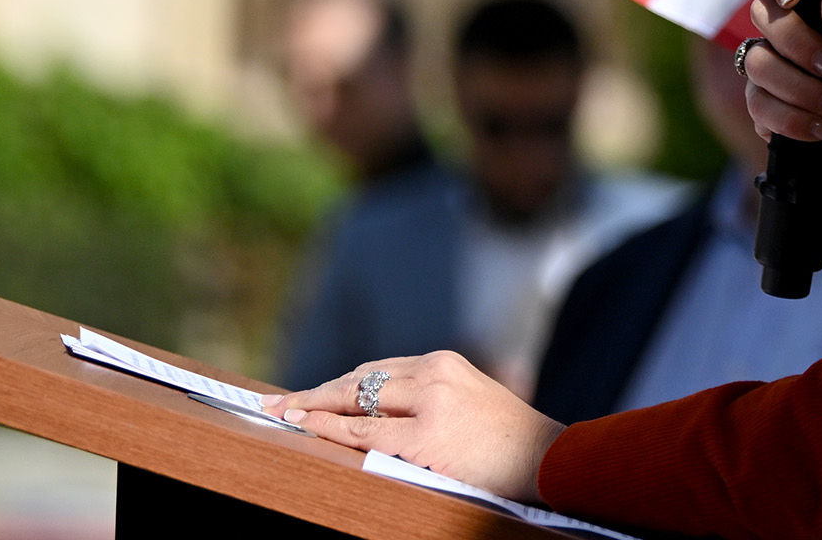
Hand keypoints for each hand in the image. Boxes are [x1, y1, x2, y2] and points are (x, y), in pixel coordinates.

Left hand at [268, 353, 561, 500]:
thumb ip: (428, 398)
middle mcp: (435, 373)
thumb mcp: (468, 403)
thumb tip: (374, 411)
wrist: (547, 458)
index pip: (377, 371)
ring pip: (355, 400)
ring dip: (313, 406)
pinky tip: (306, 425)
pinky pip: (364, 432)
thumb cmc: (508, 441)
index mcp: (445, 364)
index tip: (307, 393)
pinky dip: (329, 428)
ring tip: (281, 411)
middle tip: (275, 402)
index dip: (337, 384)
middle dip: (314, 393)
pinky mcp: (427, 434)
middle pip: (359, 380)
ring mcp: (430, 402)